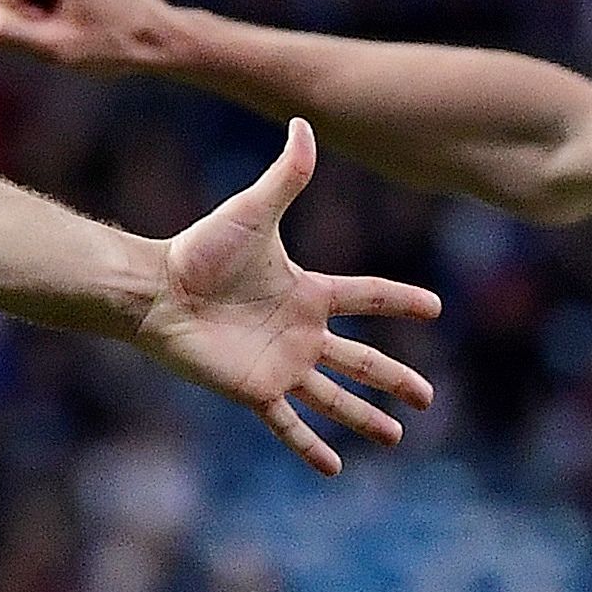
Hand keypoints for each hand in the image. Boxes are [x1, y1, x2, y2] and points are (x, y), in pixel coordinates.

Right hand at [0, 0, 184, 77]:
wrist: (159, 36)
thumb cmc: (110, 46)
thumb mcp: (54, 48)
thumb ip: (8, 33)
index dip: (18, 13)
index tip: (57, 26)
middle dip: (30, 7)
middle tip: (71, 25)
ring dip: (43, 5)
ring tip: (80, 19)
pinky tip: (83, 10)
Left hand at [135, 120, 437, 476]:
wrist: (156, 290)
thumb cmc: (200, 249)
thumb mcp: (252, 210)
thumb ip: (286, 175)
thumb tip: (303, 123)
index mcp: (307, 292)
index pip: (367, 297)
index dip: (400, 301)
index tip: (435, 308)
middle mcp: (300, 332)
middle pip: (361, 359)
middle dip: (395, 378)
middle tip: (428, 398)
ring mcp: (280, 365)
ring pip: (333, 397)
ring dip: (364, 419)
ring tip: (394, 438)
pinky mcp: (254, 390)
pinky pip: (289, 424)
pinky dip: (310, 446)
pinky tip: (334, 468)